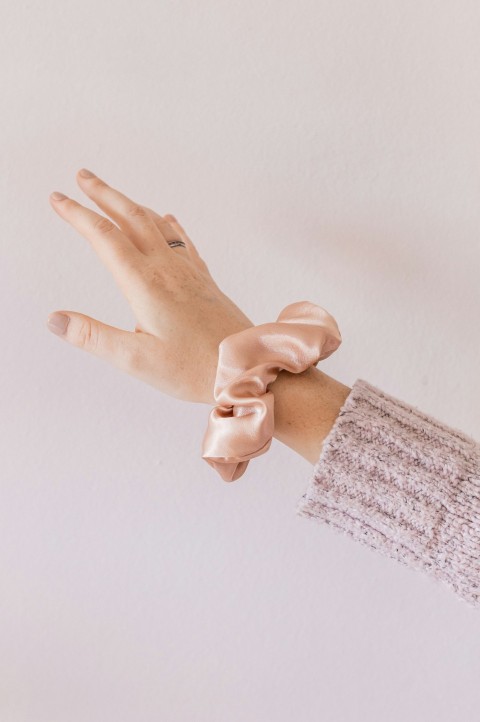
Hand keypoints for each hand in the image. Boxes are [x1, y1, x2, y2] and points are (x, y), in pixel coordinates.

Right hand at [47, 169, 253, 404]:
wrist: (246, 367)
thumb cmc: (193, 369)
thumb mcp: (135, 359)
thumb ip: (93, 337)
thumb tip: (54, 319)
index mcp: (144, 284)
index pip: (104, 237)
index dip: (78, 215)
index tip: (57, 198)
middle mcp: (167, 269)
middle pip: (131, 218)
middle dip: (104, 194)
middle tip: (82, 175)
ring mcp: (189, 272)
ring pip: (157, 224)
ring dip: (132, 205)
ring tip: (114, 194)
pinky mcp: (205, 281)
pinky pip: (183, 242)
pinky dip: (168, 224)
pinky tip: (169, 219)